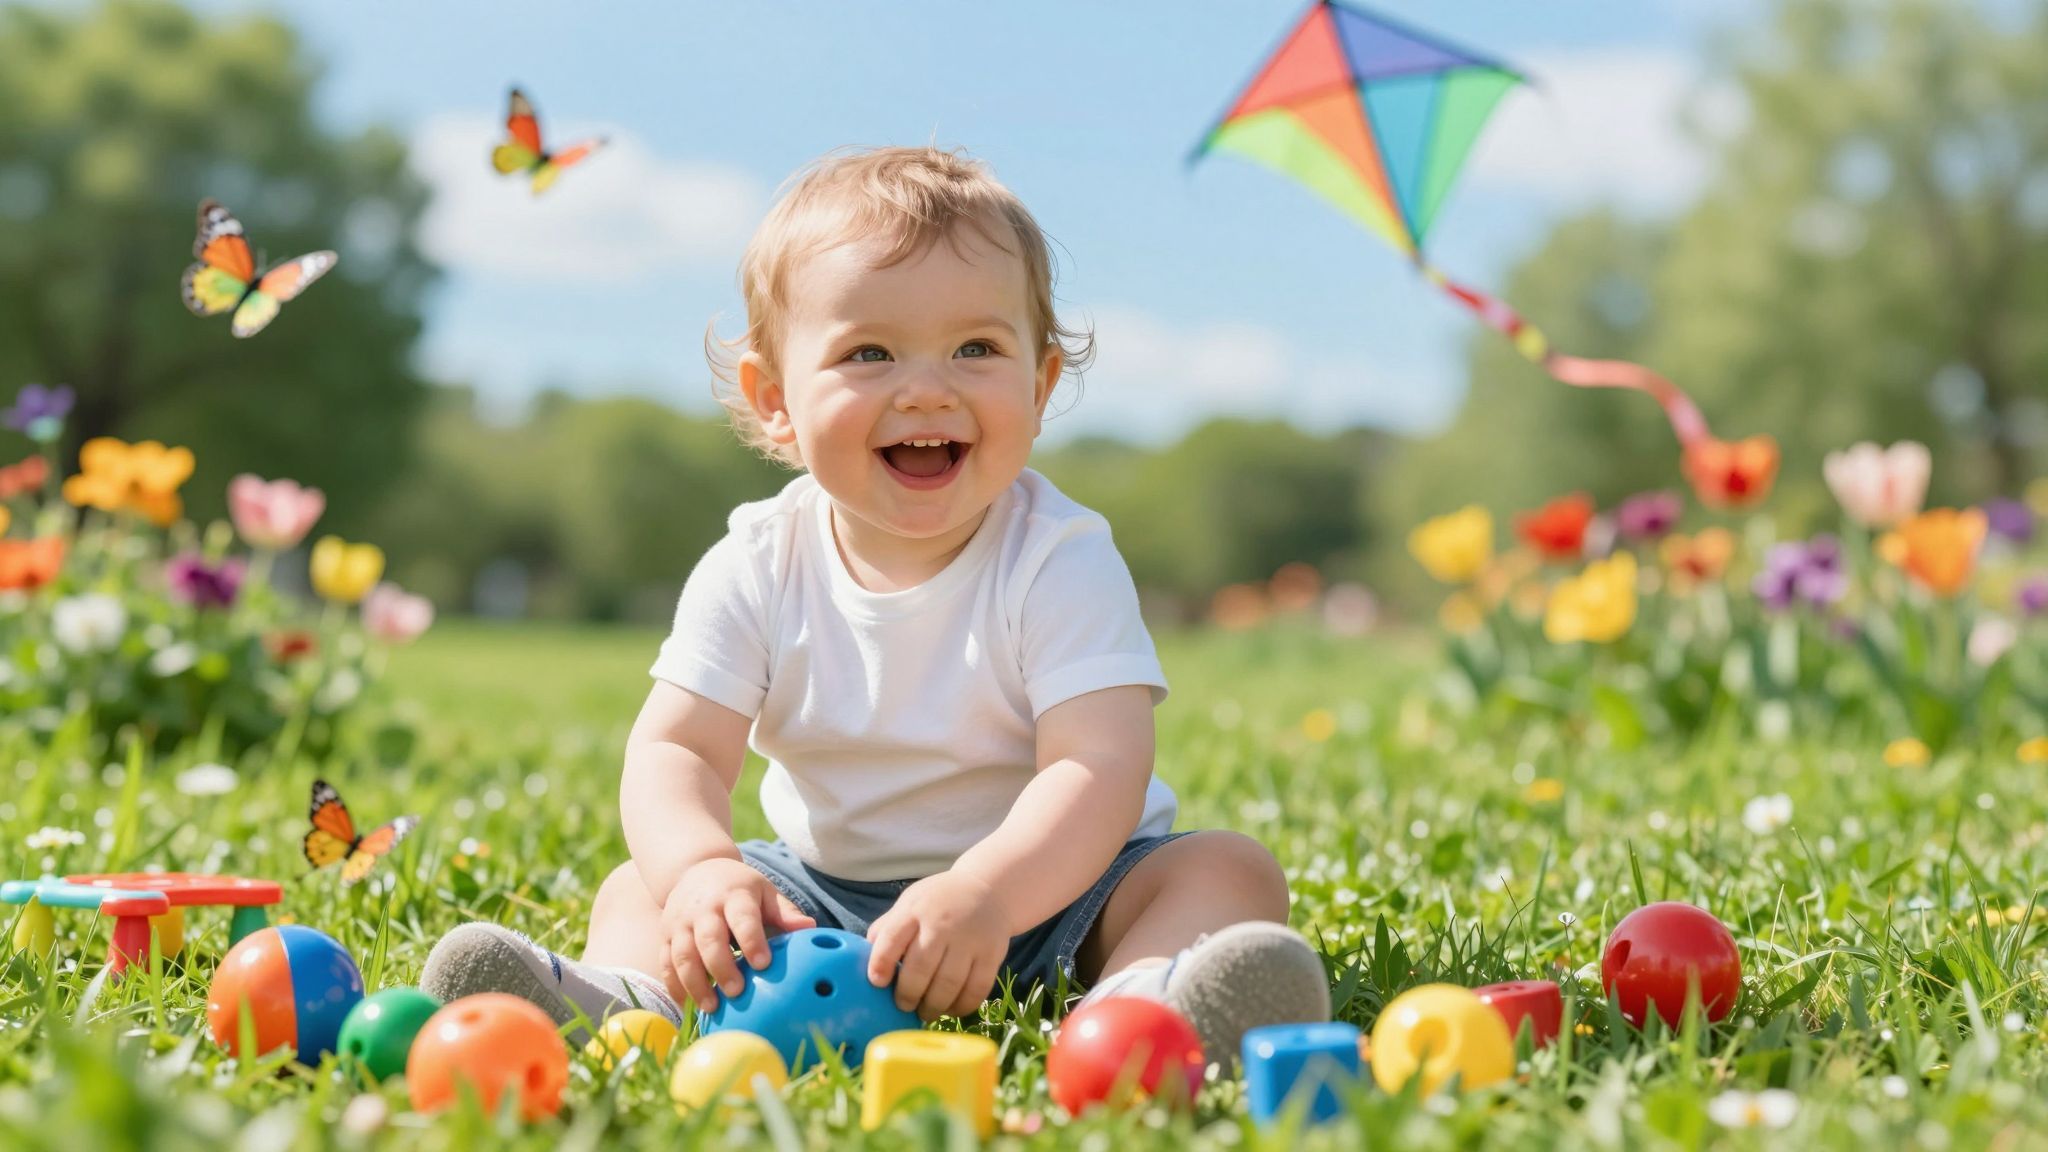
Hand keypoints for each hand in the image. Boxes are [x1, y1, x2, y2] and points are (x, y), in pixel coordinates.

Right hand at [662, 857, 815, 1012]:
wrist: (695, 869)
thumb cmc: (739, 887)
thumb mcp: (764, 892)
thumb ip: (785, 912)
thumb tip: (810, 929)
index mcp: (733, 895)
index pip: (743, 918)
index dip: (752, 940)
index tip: (763, 964)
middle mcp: (703, 908)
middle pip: (709, 939)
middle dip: (722, 967)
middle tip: (737, 993)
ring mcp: (679, 923)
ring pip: (682, 955)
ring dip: (695, 983)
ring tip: (712, 1008)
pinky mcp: (664, 936)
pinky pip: (666, 964)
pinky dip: (675, 987)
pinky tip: (687, 1007)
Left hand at [865, 870, 1012, 1021]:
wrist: (989, 889)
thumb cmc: (939, 902)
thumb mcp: (910, 902)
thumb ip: (888, 928)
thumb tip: (863, 959)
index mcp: (916, 910)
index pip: (891, 938)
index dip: (880, 964)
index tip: (877, 983)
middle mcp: (942, 924)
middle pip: (920, 969)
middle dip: (907, 995)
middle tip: (903, 1005)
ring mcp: (970, 939)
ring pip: (948, 984)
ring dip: (933, 1006)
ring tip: (925, 1012)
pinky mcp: (992, 954)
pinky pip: (976, 989)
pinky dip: (961, 1006)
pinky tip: (951, 1009)